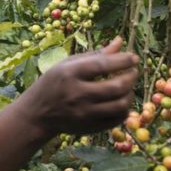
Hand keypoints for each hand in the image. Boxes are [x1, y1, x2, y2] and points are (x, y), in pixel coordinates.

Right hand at [14, 36, 138, 137]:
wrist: (37, 114)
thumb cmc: (54, 83)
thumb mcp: (68, 64)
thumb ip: (95, 55)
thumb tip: (120, 42)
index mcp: (70, 73)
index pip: (103, 65)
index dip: (123, 60)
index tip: (133, 57)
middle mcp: (77, 94)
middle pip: (116, 87)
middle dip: (131, 77)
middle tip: (133, 72)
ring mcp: (84, 114)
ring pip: (120, 105)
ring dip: (130, 94)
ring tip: (128, 87)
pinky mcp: (90, 128)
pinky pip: (117, 119)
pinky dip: (124, 109)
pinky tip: (121, 101)